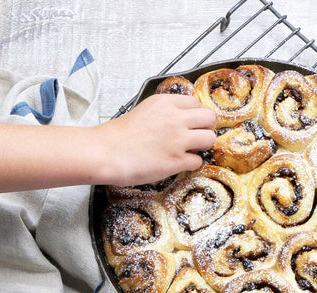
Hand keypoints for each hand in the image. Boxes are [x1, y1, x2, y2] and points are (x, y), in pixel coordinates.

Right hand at [95, 94, 215, 186]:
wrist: (106, 153)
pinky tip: (181, 163)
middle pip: (210, 119)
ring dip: (203, 146)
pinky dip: (192, 164)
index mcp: (165, 103)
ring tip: (191, 150)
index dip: (197, 116)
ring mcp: (178, 140)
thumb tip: (183, 120)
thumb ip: (166, 112)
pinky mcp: (177, 161)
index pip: (197, 104)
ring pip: (210, 139)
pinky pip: (199, 161)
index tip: (193, 123)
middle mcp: (175, 119)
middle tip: (198, 137)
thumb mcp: (145, 110)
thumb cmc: (119, 136)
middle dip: (206, 128)